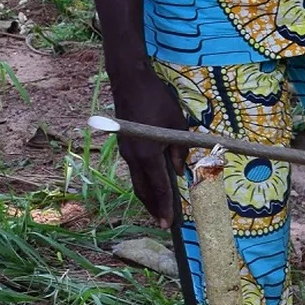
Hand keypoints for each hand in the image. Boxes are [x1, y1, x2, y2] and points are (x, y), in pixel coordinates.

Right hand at [111, 75, 187, 228]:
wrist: (129, 80)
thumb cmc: (157, 100)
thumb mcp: (176, 125)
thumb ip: (179, 150)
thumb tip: (178, 170)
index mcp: (147, 154)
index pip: (159, 187)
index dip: (165, 206)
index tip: (168, 223)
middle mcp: (133, 157)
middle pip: (143, 189)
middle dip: (153, 207)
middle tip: (163, 223)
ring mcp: (126, 151)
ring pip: (137, 180)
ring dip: (147, 196)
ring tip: (157, 209)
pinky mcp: (125, 145)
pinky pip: (135, 169)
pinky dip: (144, 181)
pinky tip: (153, 185)